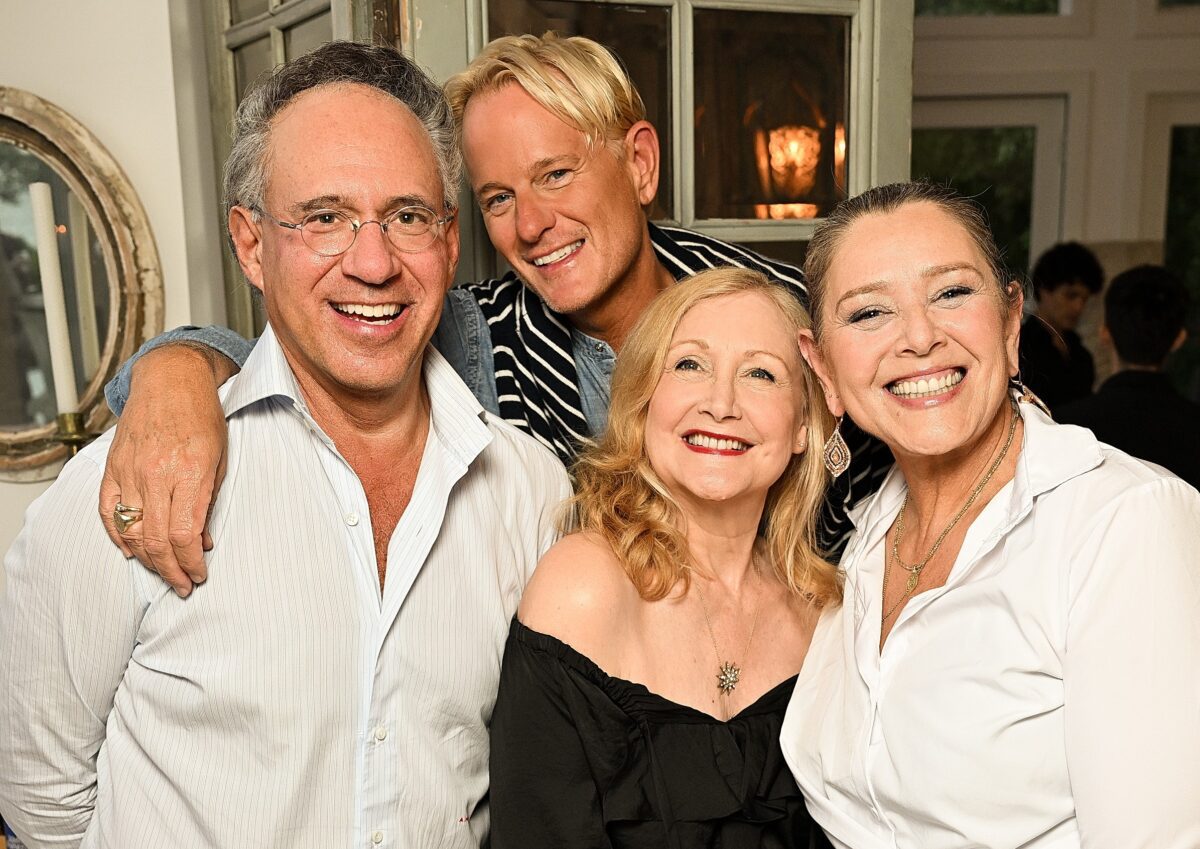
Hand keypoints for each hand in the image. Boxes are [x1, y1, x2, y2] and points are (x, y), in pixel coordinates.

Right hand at [98, 344, 235, 595]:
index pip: (184, 534)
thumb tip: (202, 541)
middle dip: (171, 570)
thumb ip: (209, 501)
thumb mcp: (220, 458)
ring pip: (131, 531)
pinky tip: (132, 551)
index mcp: (189, 473)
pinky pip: (108, 511)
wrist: (171, 381)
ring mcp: (130, 471)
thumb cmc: (202, 417)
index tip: (199, 575)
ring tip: (163, 572)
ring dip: (148, 559)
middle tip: (182, 585)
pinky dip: (118, 536)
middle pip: (157, 540)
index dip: (191, 563)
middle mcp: (156, 475)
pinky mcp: (113, 467)